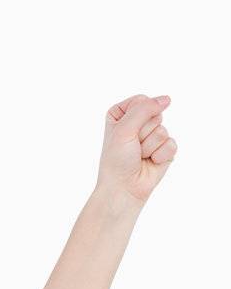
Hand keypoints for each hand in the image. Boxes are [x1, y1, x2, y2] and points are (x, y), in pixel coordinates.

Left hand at [96, 93, 177, 208]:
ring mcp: (152, 135)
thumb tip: (167, 99)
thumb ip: (144, 109)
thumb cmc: (117, 160)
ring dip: (150, 146)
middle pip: (155, 114)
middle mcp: (137, 122)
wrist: (124, 188)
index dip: (136, 118)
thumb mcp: (124, 129)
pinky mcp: (165, 149)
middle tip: (133, 147)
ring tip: (140, 156)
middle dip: (143, 133)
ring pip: (163, 130)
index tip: (124, 135)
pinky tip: (151, 162)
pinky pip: (171, 143)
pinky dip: (160, 155)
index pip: (142, 101)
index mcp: (122, 113)